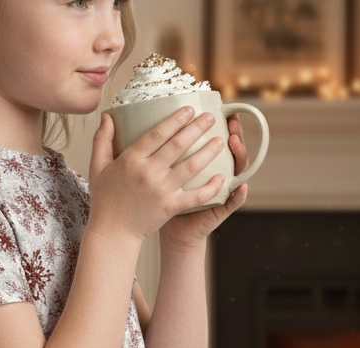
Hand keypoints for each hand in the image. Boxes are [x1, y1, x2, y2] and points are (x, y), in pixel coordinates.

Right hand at [86, 109, 227, 243]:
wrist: (112, 231)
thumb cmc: (105, 199)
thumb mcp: (98, 167)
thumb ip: (102, 140)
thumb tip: (107, 116)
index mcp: (131, 159)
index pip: (157, 133)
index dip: (175, 119)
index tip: (189, 109)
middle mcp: (148, 172)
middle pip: (178, 145)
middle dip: (197, 128)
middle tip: (210, 118)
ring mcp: (161, 190)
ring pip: (191, 166)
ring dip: (208, 151)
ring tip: (220, 140)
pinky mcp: (170, 207)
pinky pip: (196, 195)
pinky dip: (210, 187)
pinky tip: (221, 177)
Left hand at [160, 113, 249, 250]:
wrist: (167, 228)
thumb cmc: (158, 197)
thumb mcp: (156, 170)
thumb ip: (151, 148)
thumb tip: (118, 117)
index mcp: (201, 160)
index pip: (214, 136)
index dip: (220, 122)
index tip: (219, 106)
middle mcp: (215, 172)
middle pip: (230, 148)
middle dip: (234, 132)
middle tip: (231, 119)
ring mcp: (220, 190)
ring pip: (236, 170)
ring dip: (238, 155)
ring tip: (234, 142)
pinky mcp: (218, 209)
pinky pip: (232, 202)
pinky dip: (238, 195)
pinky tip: (241, 187)